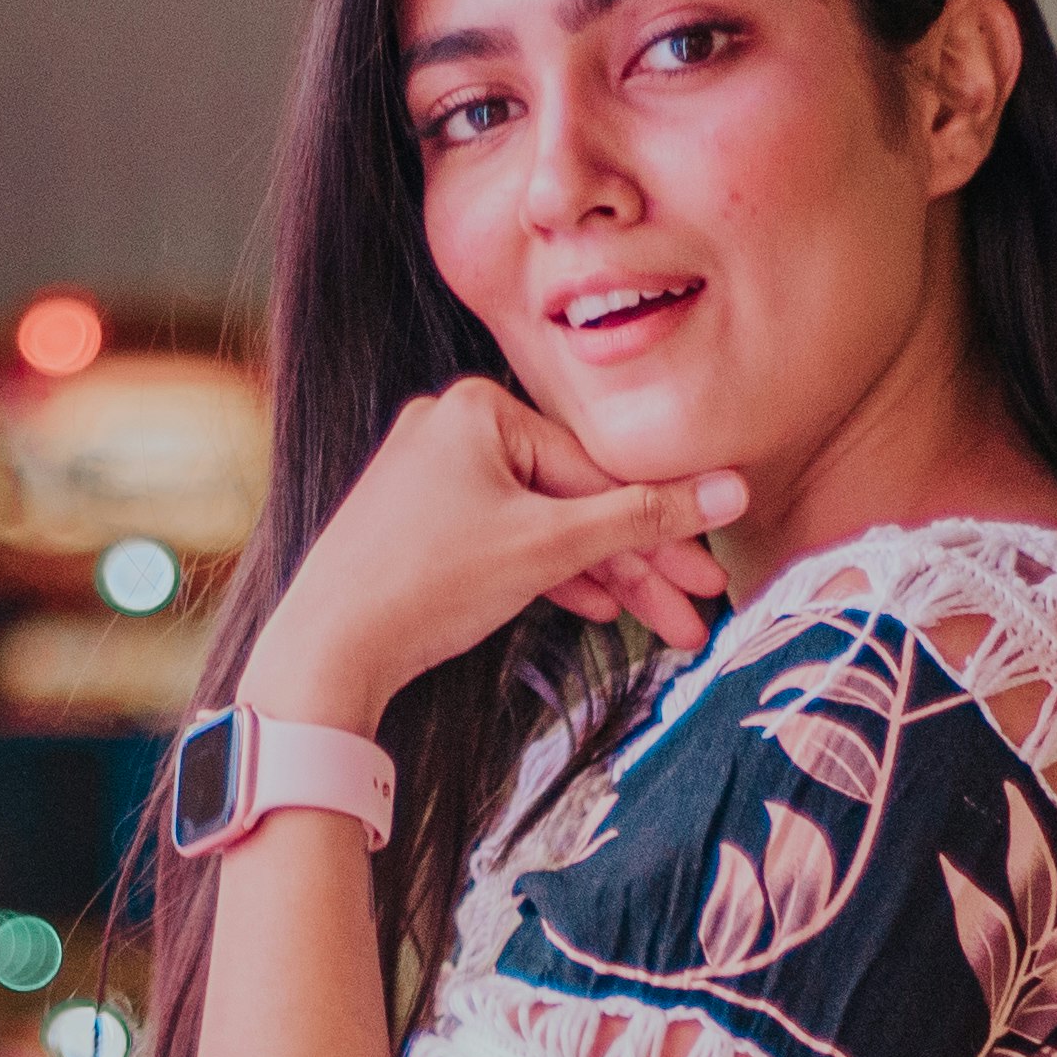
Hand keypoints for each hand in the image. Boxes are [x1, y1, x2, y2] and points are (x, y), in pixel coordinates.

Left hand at [248, 381, 747, 730]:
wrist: (326, 648)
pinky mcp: (417, 523)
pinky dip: (547, 572)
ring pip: (541, 525)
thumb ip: (644, 517)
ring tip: (661, 625)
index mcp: (478, 407)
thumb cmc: (427, 583)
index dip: (664, 530)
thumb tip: (730, 489)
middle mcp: (450, 427)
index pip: (597, 471)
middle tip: (694, 610)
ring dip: (603, 576)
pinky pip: (502, 539)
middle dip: (639, 563)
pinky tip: (597, 607)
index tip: (711, 574)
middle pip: (573, 498)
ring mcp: (429, 476)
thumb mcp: (550, 546)